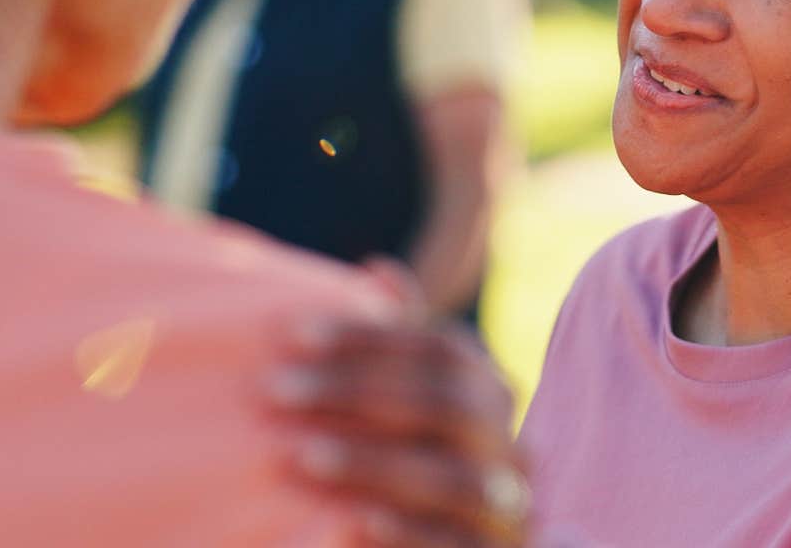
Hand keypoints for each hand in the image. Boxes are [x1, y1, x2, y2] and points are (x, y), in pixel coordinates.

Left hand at [266, 259, 529, 546]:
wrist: (443, 546)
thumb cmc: (411, 468)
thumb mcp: (406, 405)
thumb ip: (397, 347)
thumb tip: (380, 269)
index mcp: (490, 393)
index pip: (440, 347)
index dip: (366, 337)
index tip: (290, 334)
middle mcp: (511, 445)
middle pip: (447, 404)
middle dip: (359, 391)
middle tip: (278, 390)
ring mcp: (512, 508)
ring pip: (456, 478)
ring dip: (375, 463)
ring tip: (304, 456)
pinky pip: (458, 545)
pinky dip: (409, 533)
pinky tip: (354, 521)